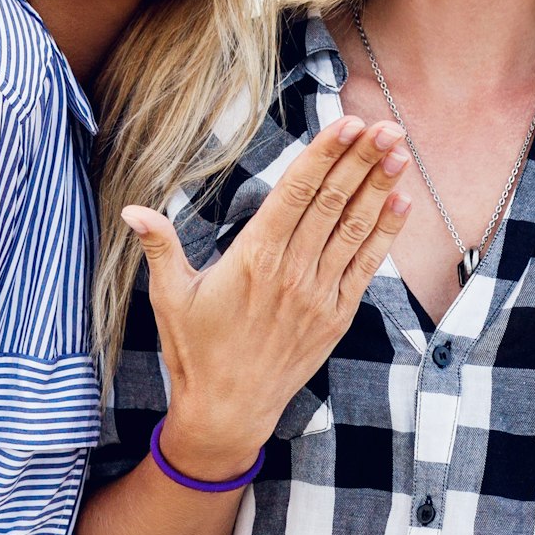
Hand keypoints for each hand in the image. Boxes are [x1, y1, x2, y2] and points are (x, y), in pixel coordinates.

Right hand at [121, 117, 409, 478]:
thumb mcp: (170, 295)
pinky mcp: (336, 315)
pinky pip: (366, 266)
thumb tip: (132, 209)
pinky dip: (386, 233)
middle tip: (387, 124)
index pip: (296, 193)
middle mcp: (292, 272)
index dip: (324, 155)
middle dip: (361, 159)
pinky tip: (402, 201)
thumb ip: (160, 245)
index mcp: (253, 258)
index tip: (347, 123)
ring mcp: (319, 294)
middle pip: (332, 202)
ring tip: (400, 149)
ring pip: (354, 228)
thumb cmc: (195, 350)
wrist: (228, 411)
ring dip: (379, 186)